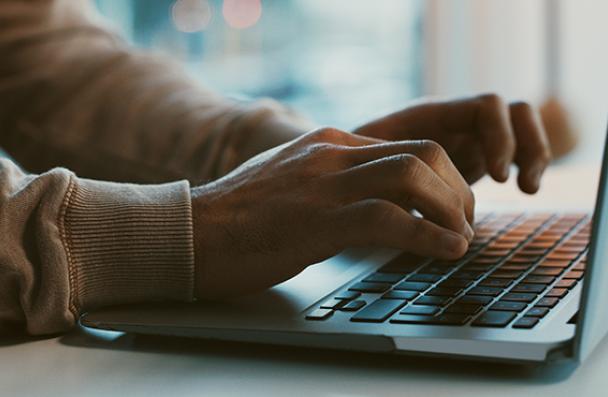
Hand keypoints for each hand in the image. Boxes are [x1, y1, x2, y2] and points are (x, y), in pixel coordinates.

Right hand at [191, 128, 474, 298]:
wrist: (190, 232)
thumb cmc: (241, 217)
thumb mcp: (295, 183)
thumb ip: (334, 181)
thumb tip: (376, 200)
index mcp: (330, 143)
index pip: (408, 145)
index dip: (444, 177)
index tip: (454, 207)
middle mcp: (332, 154)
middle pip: (423, 153)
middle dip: (457, 189)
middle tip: (464, 223)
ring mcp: (324, 184)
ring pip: (413, 177)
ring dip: (451, 210)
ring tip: (461, 238)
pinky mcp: (317, 220)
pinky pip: (389, 218)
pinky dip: (428, 235)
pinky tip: (447, 251)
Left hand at [354, 94, 551, 192]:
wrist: (346, 168)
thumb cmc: (351, 166)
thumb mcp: (368, 166)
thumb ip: (393, 171)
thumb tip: (414, 196)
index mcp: (432, 115)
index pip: (486, 107)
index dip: (500, 138)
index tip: (498, 177)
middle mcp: (454, 120)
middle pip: (513, 112)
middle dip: (526, 145)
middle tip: (520, 187)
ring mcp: (466, 137)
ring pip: (520, 129)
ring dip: (533, 154)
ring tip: (528, 189)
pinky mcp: (472, 158)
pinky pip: (513, 150)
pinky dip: (525, 165)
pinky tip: (523, 190)